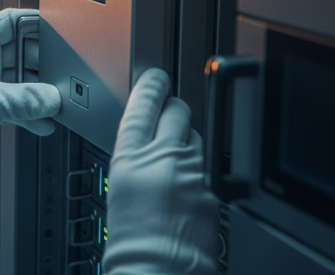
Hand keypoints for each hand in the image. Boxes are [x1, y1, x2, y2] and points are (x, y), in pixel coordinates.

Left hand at [0, 9, 61, 181]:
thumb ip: (19, 99)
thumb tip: (51, 98)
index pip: (11, 22)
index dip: (36, 23)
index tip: (60, 32)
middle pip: (23, 52)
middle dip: (44, 64)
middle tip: (64, 76)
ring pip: (23, 80)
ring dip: (39, 93)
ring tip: (56, 102)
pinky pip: (18, 103)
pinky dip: (31, 113)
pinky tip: (43, 122)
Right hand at [102, 68, 219, 274]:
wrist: (158, 272)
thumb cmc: (133, 243)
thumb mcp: (119, 188)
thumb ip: (136, 159)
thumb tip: (148, 145)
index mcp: (131, 158)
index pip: (144, 105)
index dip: (151, 86)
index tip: (156, 78)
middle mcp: (165, 159)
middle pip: (178, 111)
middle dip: (174, 110)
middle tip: (168, 116)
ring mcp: (194, 172)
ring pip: (197, 137)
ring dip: (188, 142)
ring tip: (176, 164)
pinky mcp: (215, 189)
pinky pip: (210, 165)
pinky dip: (201, 168)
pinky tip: (189, 185)